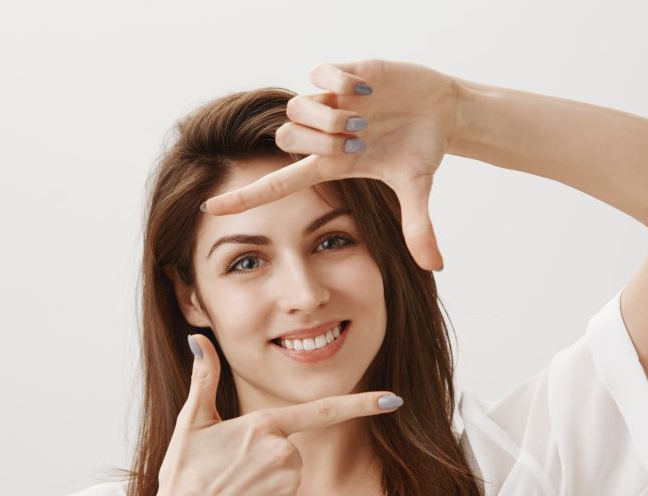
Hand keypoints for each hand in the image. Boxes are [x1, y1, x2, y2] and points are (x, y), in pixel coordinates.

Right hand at [155, 334, 402, 495]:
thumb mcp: (191, 422)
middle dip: (267, 455)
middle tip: (230, 468)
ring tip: (233, 488)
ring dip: (267, 479)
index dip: (363, 404)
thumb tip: (198, 340)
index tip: (394, 400)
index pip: (323, 410)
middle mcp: (284, 454)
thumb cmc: (183, 474)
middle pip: (290, 447)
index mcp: (265, 426)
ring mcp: (290, 485)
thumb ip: (204, 378)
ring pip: (289, 474)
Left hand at [201, 59, 459, 271]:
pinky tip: (367, 89)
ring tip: (365, 117)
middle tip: (359, 140)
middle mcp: (320, 135)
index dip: (242, 197)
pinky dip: (341, 82)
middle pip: (284, 140)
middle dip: (319, 142)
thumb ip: (418, 226)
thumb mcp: (417, 187)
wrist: (440, 109)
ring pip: (296, 108)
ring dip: (330, 115)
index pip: (275, 185)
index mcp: (329, 166)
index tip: (208, 206)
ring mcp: (328, 103)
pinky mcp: (340, 74)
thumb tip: (435, 268)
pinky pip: (319, 74)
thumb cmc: (421, 149)